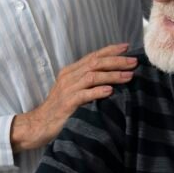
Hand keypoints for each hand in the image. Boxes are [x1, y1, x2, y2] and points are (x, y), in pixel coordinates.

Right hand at [11, 43, 136, 151]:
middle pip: (95, 63)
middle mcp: (68, 77)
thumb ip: (87, 82)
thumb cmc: (60, 109)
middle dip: (116, 61)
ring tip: (128, 76)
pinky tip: (110, 91)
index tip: (127, 47)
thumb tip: (112, 78)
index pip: (93, 56)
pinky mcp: (66, 104)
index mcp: (70, 71)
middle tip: (134, 62)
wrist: (39, 125)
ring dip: (112, 75)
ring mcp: (67, 89)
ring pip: (92, 76)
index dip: (110, 50)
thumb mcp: (73, 90)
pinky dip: (98, 91)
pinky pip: (84, 95)